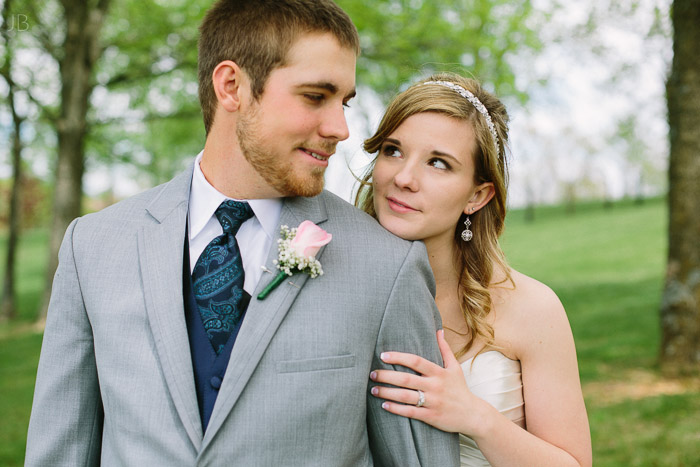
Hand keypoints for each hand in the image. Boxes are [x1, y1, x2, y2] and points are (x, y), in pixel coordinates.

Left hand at [369, 330, 488, 433]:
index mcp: (439, 372)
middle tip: (371, 374)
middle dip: (387, 376)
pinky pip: (410, 412)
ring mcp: (433, 402)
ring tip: (373, 390)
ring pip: (406, 396)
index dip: (398, 357)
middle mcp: (435, 386)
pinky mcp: (431, 416)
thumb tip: (438, 330)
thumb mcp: (455, 367)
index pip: (416, 361)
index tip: (383, 356)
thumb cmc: (460, 389)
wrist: (473, 415)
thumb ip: (444, 349)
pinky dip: (396, 409)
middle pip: (406, 379)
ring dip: (387, 393)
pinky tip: (384, 406)